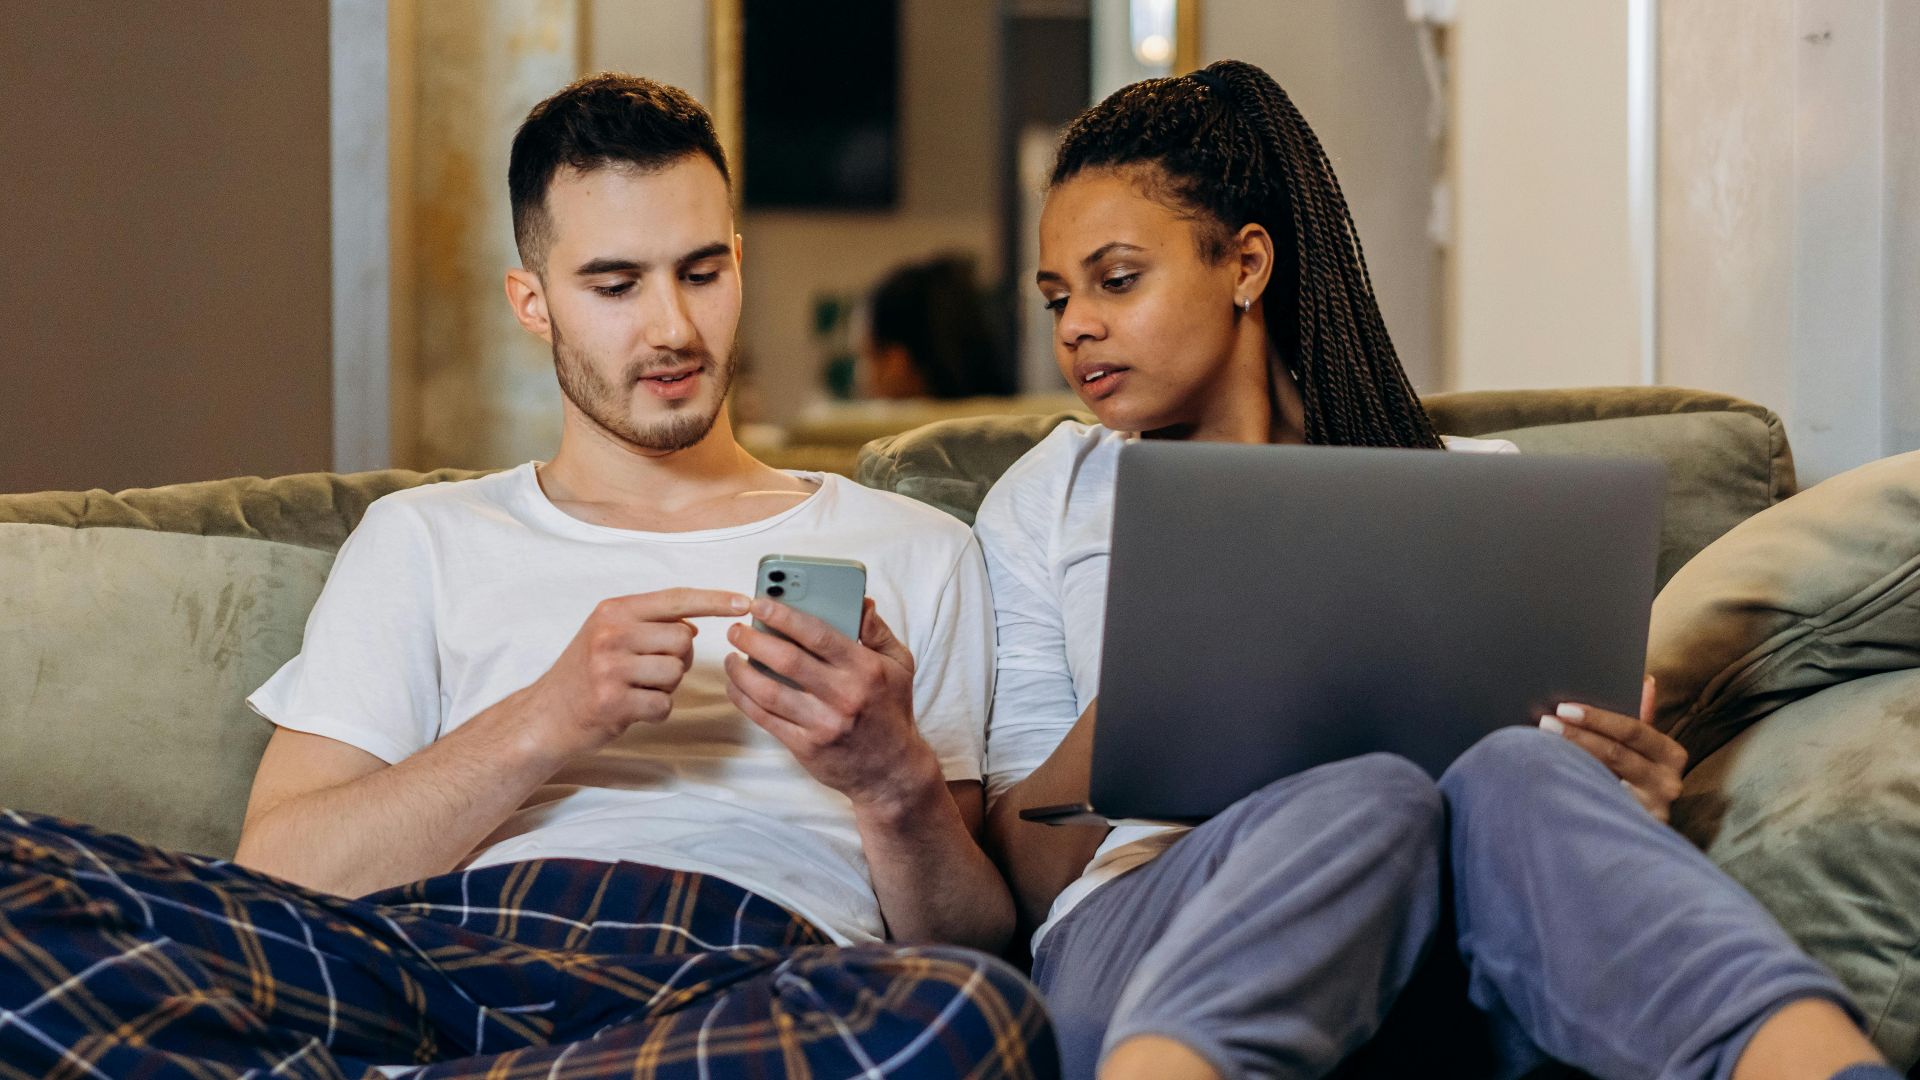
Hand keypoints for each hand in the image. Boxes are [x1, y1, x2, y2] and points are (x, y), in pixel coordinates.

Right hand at [524, 588, 749, 761]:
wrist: (544, 716)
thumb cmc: (582, 675)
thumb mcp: (607, 635)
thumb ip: (648, 624)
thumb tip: (692, 625)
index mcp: (613, 610)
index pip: (675, 598)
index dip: (714, 600)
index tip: (744, 602)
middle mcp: (611, 633)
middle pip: (683, 640)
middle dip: (678, 659)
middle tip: (650, 671)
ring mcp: (610, 667)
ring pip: (676, 672)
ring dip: (665, 686)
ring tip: (636, 689)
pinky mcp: (613, 701)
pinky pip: (664, 703)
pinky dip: (656, 711)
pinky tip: (632, 709)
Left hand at [723, 597, 937, 809]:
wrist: (892, 771)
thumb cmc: (892, 710)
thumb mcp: (900, 665)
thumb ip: (877, 631)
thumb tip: (860, 601)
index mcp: (865, 669)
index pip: (818, 634)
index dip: (784, 616)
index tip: (760, 603)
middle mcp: (843, 696)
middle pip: (787, 661)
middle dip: (754, 640)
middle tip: (736, 629)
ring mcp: (823, 724)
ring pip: (769, 692)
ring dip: (742, 671)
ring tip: (731, 657)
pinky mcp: (806, 747)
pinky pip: (766, 719)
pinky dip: (744, 700)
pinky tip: (736, 686)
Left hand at [1542, 676, 1687, 822]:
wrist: (1639, 830)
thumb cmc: (1636, 777)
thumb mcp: (1641, 748)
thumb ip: (1640, 717)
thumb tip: (1646, 680)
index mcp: (1671, 755)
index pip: (1633, 730)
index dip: (1598, 718)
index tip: (1564, 708)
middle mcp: (1668, 783)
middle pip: (1616, 754)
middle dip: (1577, 736)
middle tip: (1546, 723)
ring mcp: (1651, 810)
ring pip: (1603, 779)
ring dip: (1569, 760)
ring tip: (1540, 746)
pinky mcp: (1632, 828)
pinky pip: (1597, 805)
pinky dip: (1573, 789)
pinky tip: (1550, 779)